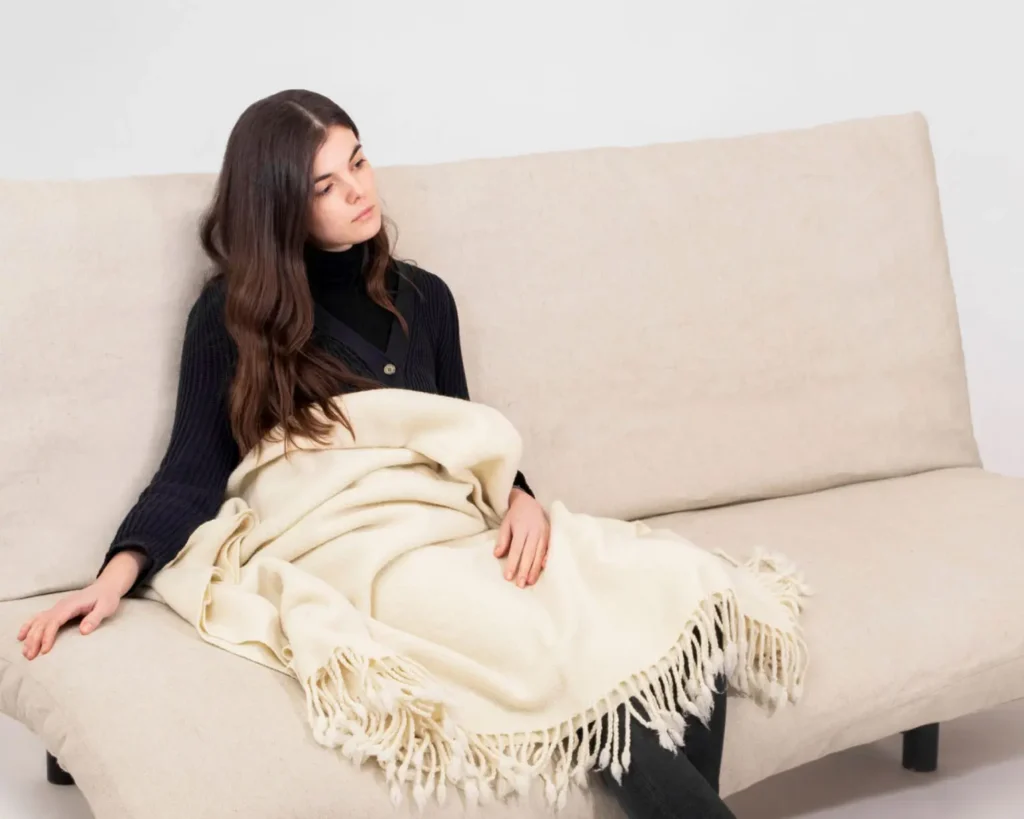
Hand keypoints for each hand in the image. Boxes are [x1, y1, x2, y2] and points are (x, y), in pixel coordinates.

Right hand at [17, 550, 144, 659]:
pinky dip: (28, 626)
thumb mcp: (106, 607)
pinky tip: (21, 636)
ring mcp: (57, 607)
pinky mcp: (57, 610)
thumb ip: (95, 618)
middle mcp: (61, 605)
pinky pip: (39, 618)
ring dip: (30, 636)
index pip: (55, 621)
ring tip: (25, 652)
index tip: (45, 650)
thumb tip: (83, 631)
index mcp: (71, 605)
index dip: (48, 636)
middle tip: (30, 656)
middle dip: (34, 639)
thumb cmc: (106, 598)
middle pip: (43, 623)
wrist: (105, 587)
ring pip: (38, 621)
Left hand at [494, 489, 549, 587]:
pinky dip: (547, 559)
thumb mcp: (505, 524)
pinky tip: (543, 568)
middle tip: (520, 584)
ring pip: (540, 554)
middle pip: (529, 554)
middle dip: (525, 570)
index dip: (513, 563)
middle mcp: (534, 531)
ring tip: (530, 582)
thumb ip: (503, 539)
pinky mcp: (550, 535)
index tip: (508, 577)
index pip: (516, 549)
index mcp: (521, 528)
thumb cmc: (515, 516)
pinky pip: (549, 549)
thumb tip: (497, 555)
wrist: (529, 503)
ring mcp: (544, 533)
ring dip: (535, 569)